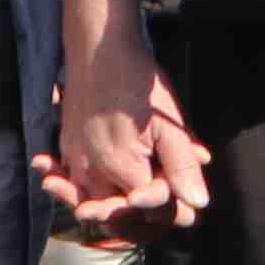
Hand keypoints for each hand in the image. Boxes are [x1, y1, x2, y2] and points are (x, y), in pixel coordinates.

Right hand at [37, 27, 208, 233]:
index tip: (189, 201)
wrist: (99, 51)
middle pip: (120, 214)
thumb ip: (182, 166)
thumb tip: (198, 204)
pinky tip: (89, 188)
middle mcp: (93, 174)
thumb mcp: (168, 125)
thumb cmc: (136, 83)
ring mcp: (75, 162)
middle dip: (144, 213)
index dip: (173, 209)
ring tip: (134, 203)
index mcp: (123, 171)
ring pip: (93, 203)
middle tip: (167, 204)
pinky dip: (78, 191)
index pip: (152, 210)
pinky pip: (72, 183)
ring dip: (113, 207)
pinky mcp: (66, 149)